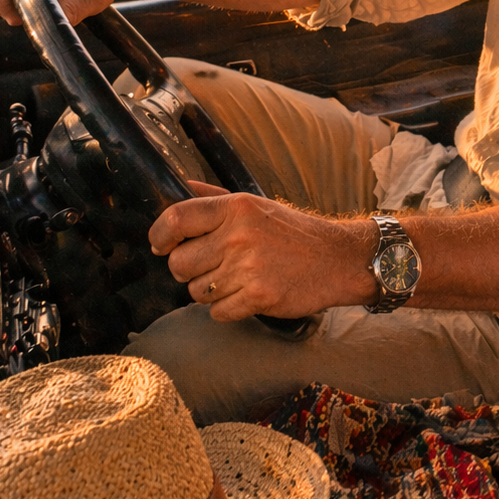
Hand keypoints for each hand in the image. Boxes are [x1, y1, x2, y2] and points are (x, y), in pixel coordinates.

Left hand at [149, 192, 378, 320]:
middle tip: (212, 266)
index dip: (159, 235)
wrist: (338, 259)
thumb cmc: (294, 233)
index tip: (161, 245)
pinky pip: (217, 312)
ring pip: (196, 292)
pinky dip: (228, 309)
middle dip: (188, 270)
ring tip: (238, 279)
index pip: (177, 218)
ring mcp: (248, 267)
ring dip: (211, 291)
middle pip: (179, 263)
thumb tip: (181, 186)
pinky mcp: (258, 295)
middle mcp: (239, 234)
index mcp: (238, 207)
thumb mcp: (258, 205)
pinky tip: (248, 294)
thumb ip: (216, 197)